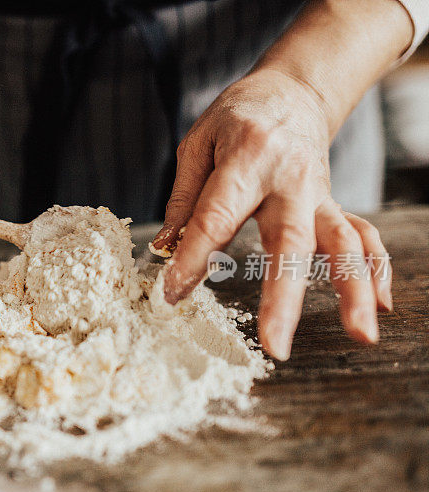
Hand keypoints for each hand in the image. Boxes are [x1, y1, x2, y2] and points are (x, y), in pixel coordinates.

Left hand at [152, 68, 391, 359]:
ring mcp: (318, 193)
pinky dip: (374, 268)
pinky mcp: (332, 203)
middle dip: (283, 296)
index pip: (216, 218)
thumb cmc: (236, 117)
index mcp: (247, 158)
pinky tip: (379, 304)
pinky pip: (361, 235)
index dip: (193, 259)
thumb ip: (184, 199)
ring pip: (341, 242)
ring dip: (352, 288)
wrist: (292, 90)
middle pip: (290, 241)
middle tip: (275, 345)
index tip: (173, 294)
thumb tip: (167, 250)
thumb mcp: (197, 144)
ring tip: (360, 334)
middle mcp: (290, 178)